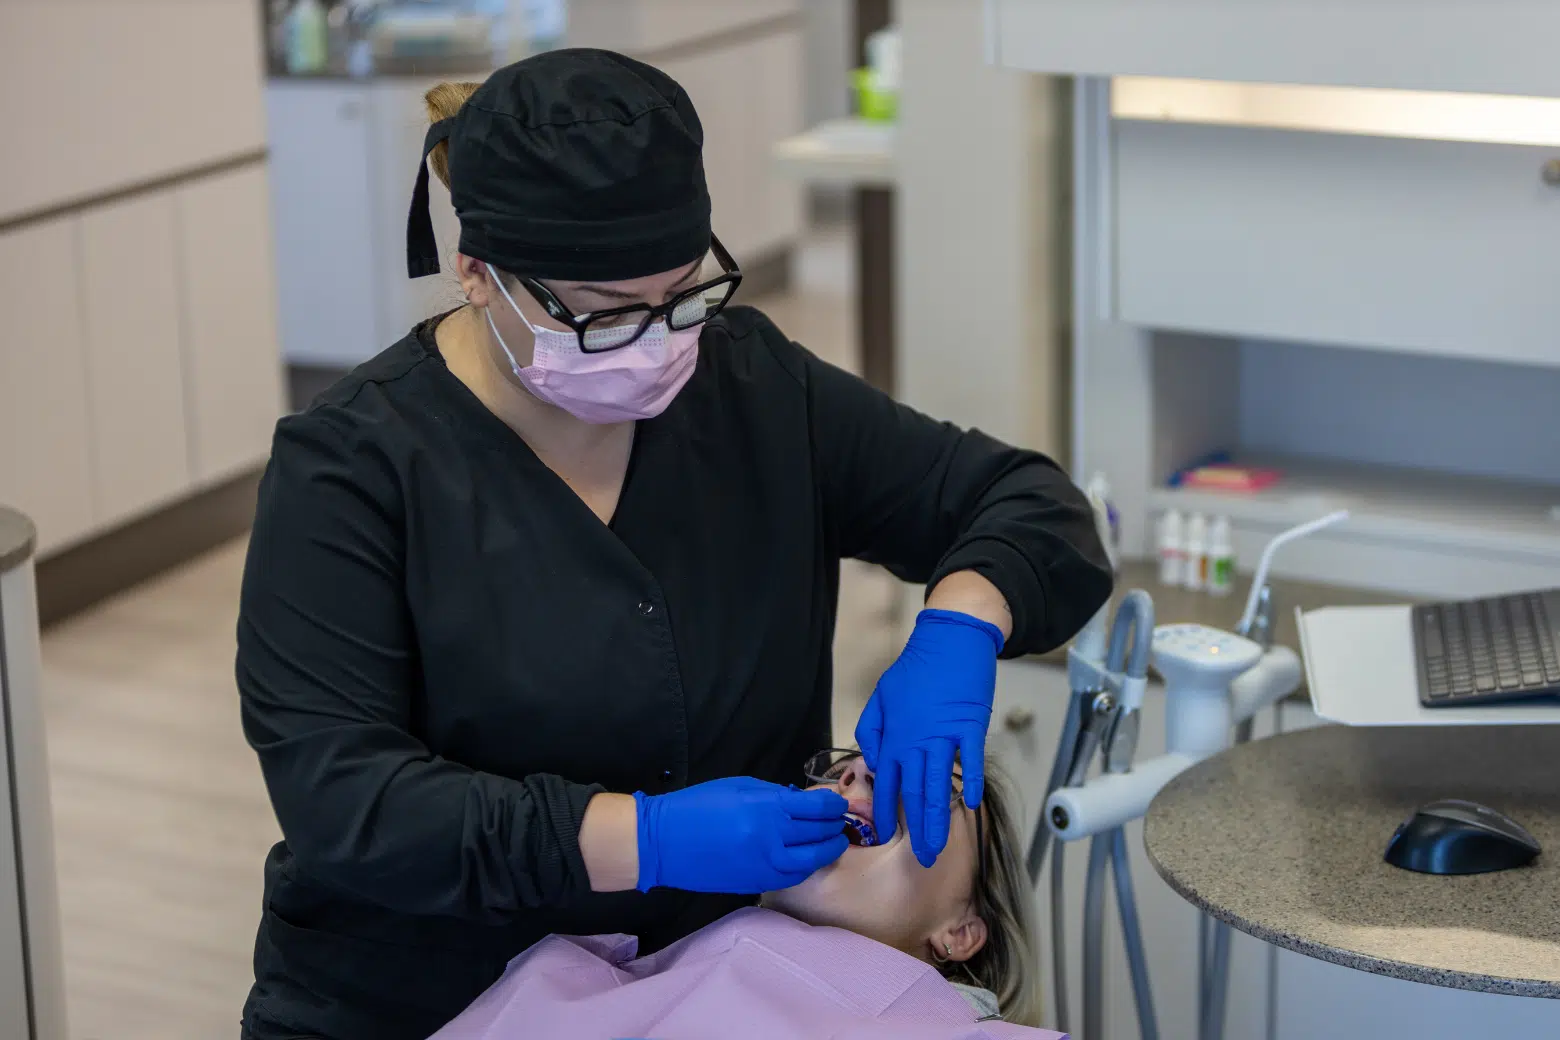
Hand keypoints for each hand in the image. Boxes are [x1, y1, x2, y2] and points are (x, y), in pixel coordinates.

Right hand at [634, 777, 848, 893]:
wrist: (664, 842)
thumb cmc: (698, 806)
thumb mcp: (738, 787)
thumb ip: (775, 794)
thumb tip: (805, 802)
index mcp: (767, 807)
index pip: (818, 808)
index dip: (834, 806)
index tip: (837, 805)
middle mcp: (771, 837)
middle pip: (819, 833)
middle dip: (834, 827)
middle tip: (840, 822)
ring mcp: (765, 864)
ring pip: (812, 861)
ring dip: (828, 851)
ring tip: (833, 843)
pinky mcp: (756, 883)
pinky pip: (792, 877)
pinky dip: (807, 867)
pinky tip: (809, 859)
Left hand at [855, 608, 1002, 866]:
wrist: (948, 640)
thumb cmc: (914, 670)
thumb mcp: (880, 697)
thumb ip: (872, 731)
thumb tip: (873, 762)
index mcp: (893, 737)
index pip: (887, 784)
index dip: (887, 812)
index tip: (888, 837)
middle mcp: (916, 742)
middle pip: (914, 794)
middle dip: (917, 830)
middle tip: (923, 859)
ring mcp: (944, 736)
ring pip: (939, 787)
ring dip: (940, 820)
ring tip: (940, 847)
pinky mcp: (969, 727)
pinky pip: (970, 761)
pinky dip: (970, 782)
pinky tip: (971, 805)